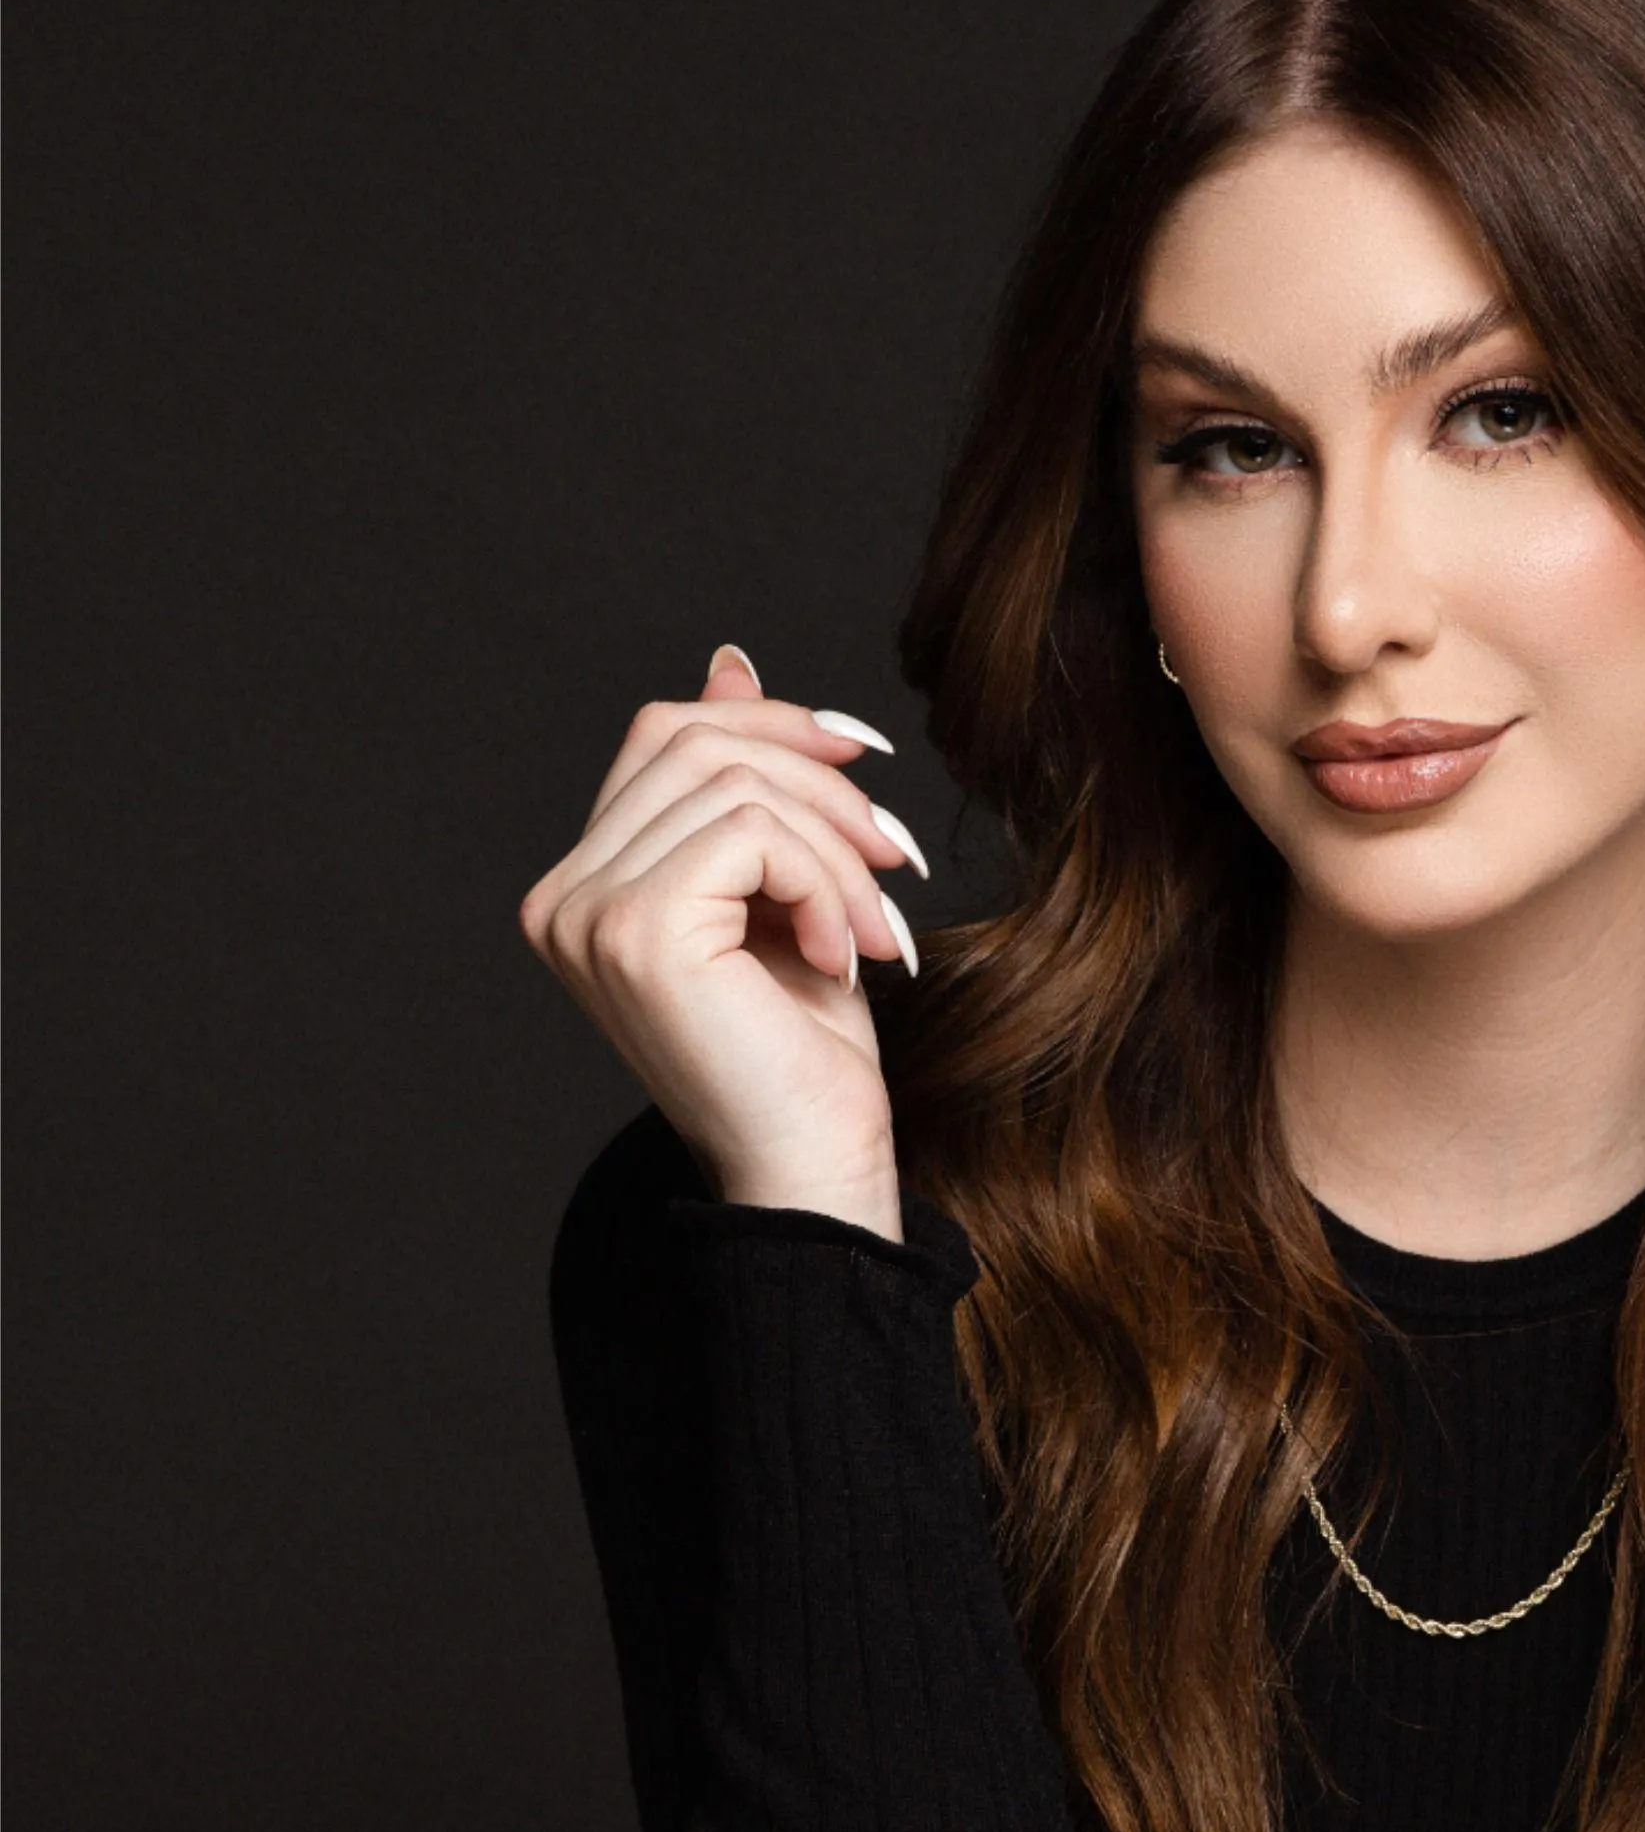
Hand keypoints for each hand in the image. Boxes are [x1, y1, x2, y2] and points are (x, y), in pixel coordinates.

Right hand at [518, 643, 930, 1235]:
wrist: (813, 1170)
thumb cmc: (803, 1054)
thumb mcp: (785, 890)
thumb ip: (743, 785)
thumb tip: (728, 660)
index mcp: (584, 884)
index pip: (667, 735)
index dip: (774, 724)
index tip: (864, 761)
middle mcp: (562, 896)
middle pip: (699, 741)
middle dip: (821, 785)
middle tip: (895, 856)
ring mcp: (587, 914)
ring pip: (739, 787)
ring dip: (839, 850)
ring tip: (877, 928)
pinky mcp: (637, 933)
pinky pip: (756, 835)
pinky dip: (826, 884)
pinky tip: (844, 956)